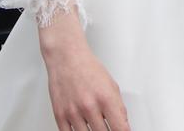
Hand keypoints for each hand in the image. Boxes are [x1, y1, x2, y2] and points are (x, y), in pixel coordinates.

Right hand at [40, 14, 129, 130]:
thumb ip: (118, 107)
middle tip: (109, 128)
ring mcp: (73, 112)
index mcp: (106, 98)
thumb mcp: (112, 85)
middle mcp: (89, 106)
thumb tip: (123, 124)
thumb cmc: (89, 69)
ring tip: (97, 127)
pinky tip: (83, 129)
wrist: (67, 59)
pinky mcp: (60, 115)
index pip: (119, 128)